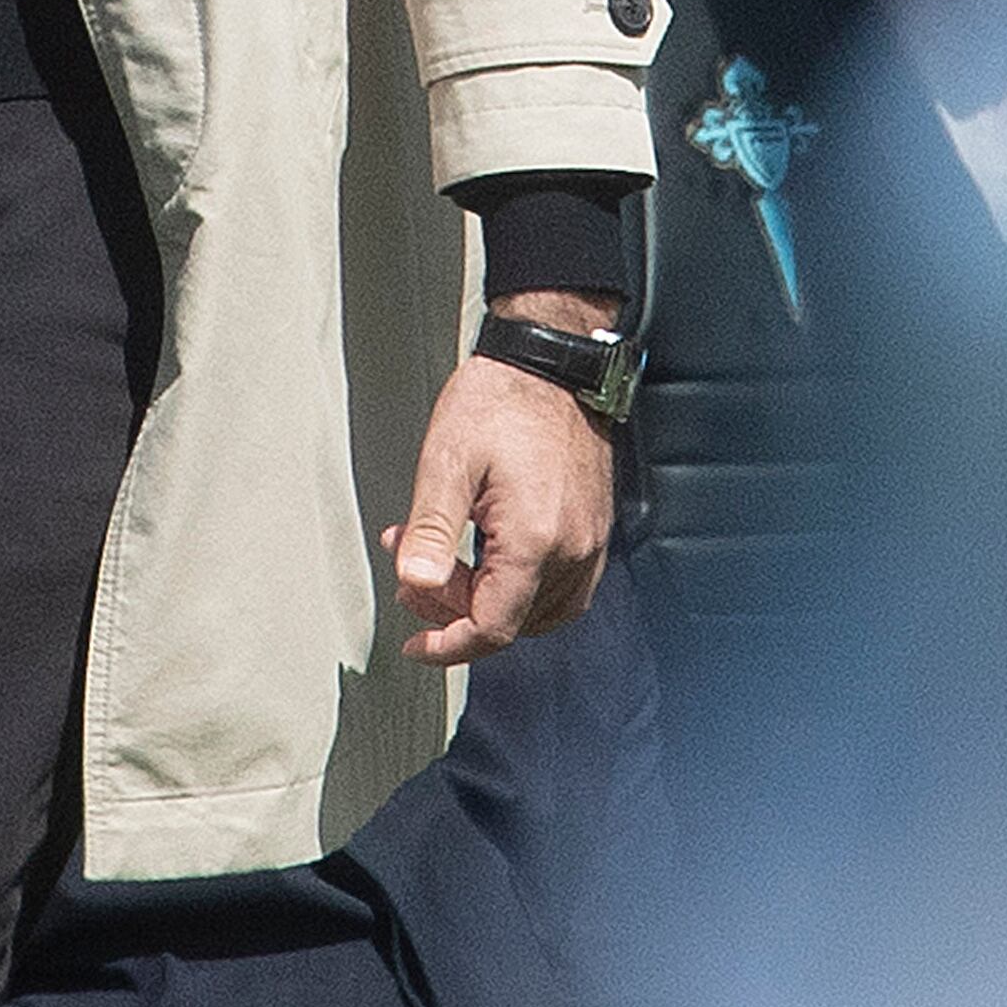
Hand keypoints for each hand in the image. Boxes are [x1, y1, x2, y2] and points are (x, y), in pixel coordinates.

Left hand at [383, 317, 615, 665]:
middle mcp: (573, 548)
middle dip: (453, 610)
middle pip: (511, 620)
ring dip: (484, 600)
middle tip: (413, 570)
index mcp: (535, 539)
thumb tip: (414, 583)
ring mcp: (590, 540)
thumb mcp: (446, 461)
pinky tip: (485, 560)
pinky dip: (517, 589)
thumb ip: (431, 530)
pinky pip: (561, 588)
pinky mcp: (594, 528)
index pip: (493, 626)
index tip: (414, 646)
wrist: (551, 361)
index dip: (448, 645)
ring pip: (536, 610)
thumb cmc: (500, 400)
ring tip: (440, 561)